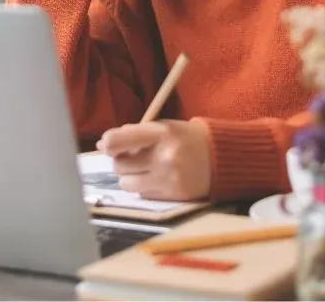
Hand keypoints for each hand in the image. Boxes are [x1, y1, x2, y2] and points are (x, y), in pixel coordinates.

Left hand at [96, 120, 211, 200]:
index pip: (119, 140)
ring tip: (144, 169)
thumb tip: (103, 145)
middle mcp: (164, 157)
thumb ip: (135, 133)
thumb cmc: (186, 139)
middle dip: (120, 161)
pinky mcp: (173, 196)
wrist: (222, 158)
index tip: (106, 145)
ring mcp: (169, 179)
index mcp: (161, 133)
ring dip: (130, 176)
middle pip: (119, 165)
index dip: (107, 144)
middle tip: (131, 157)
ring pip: (127, 183)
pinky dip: (144, 187)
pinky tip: (157, 178)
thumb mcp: (164, 127)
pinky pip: (142, 194)